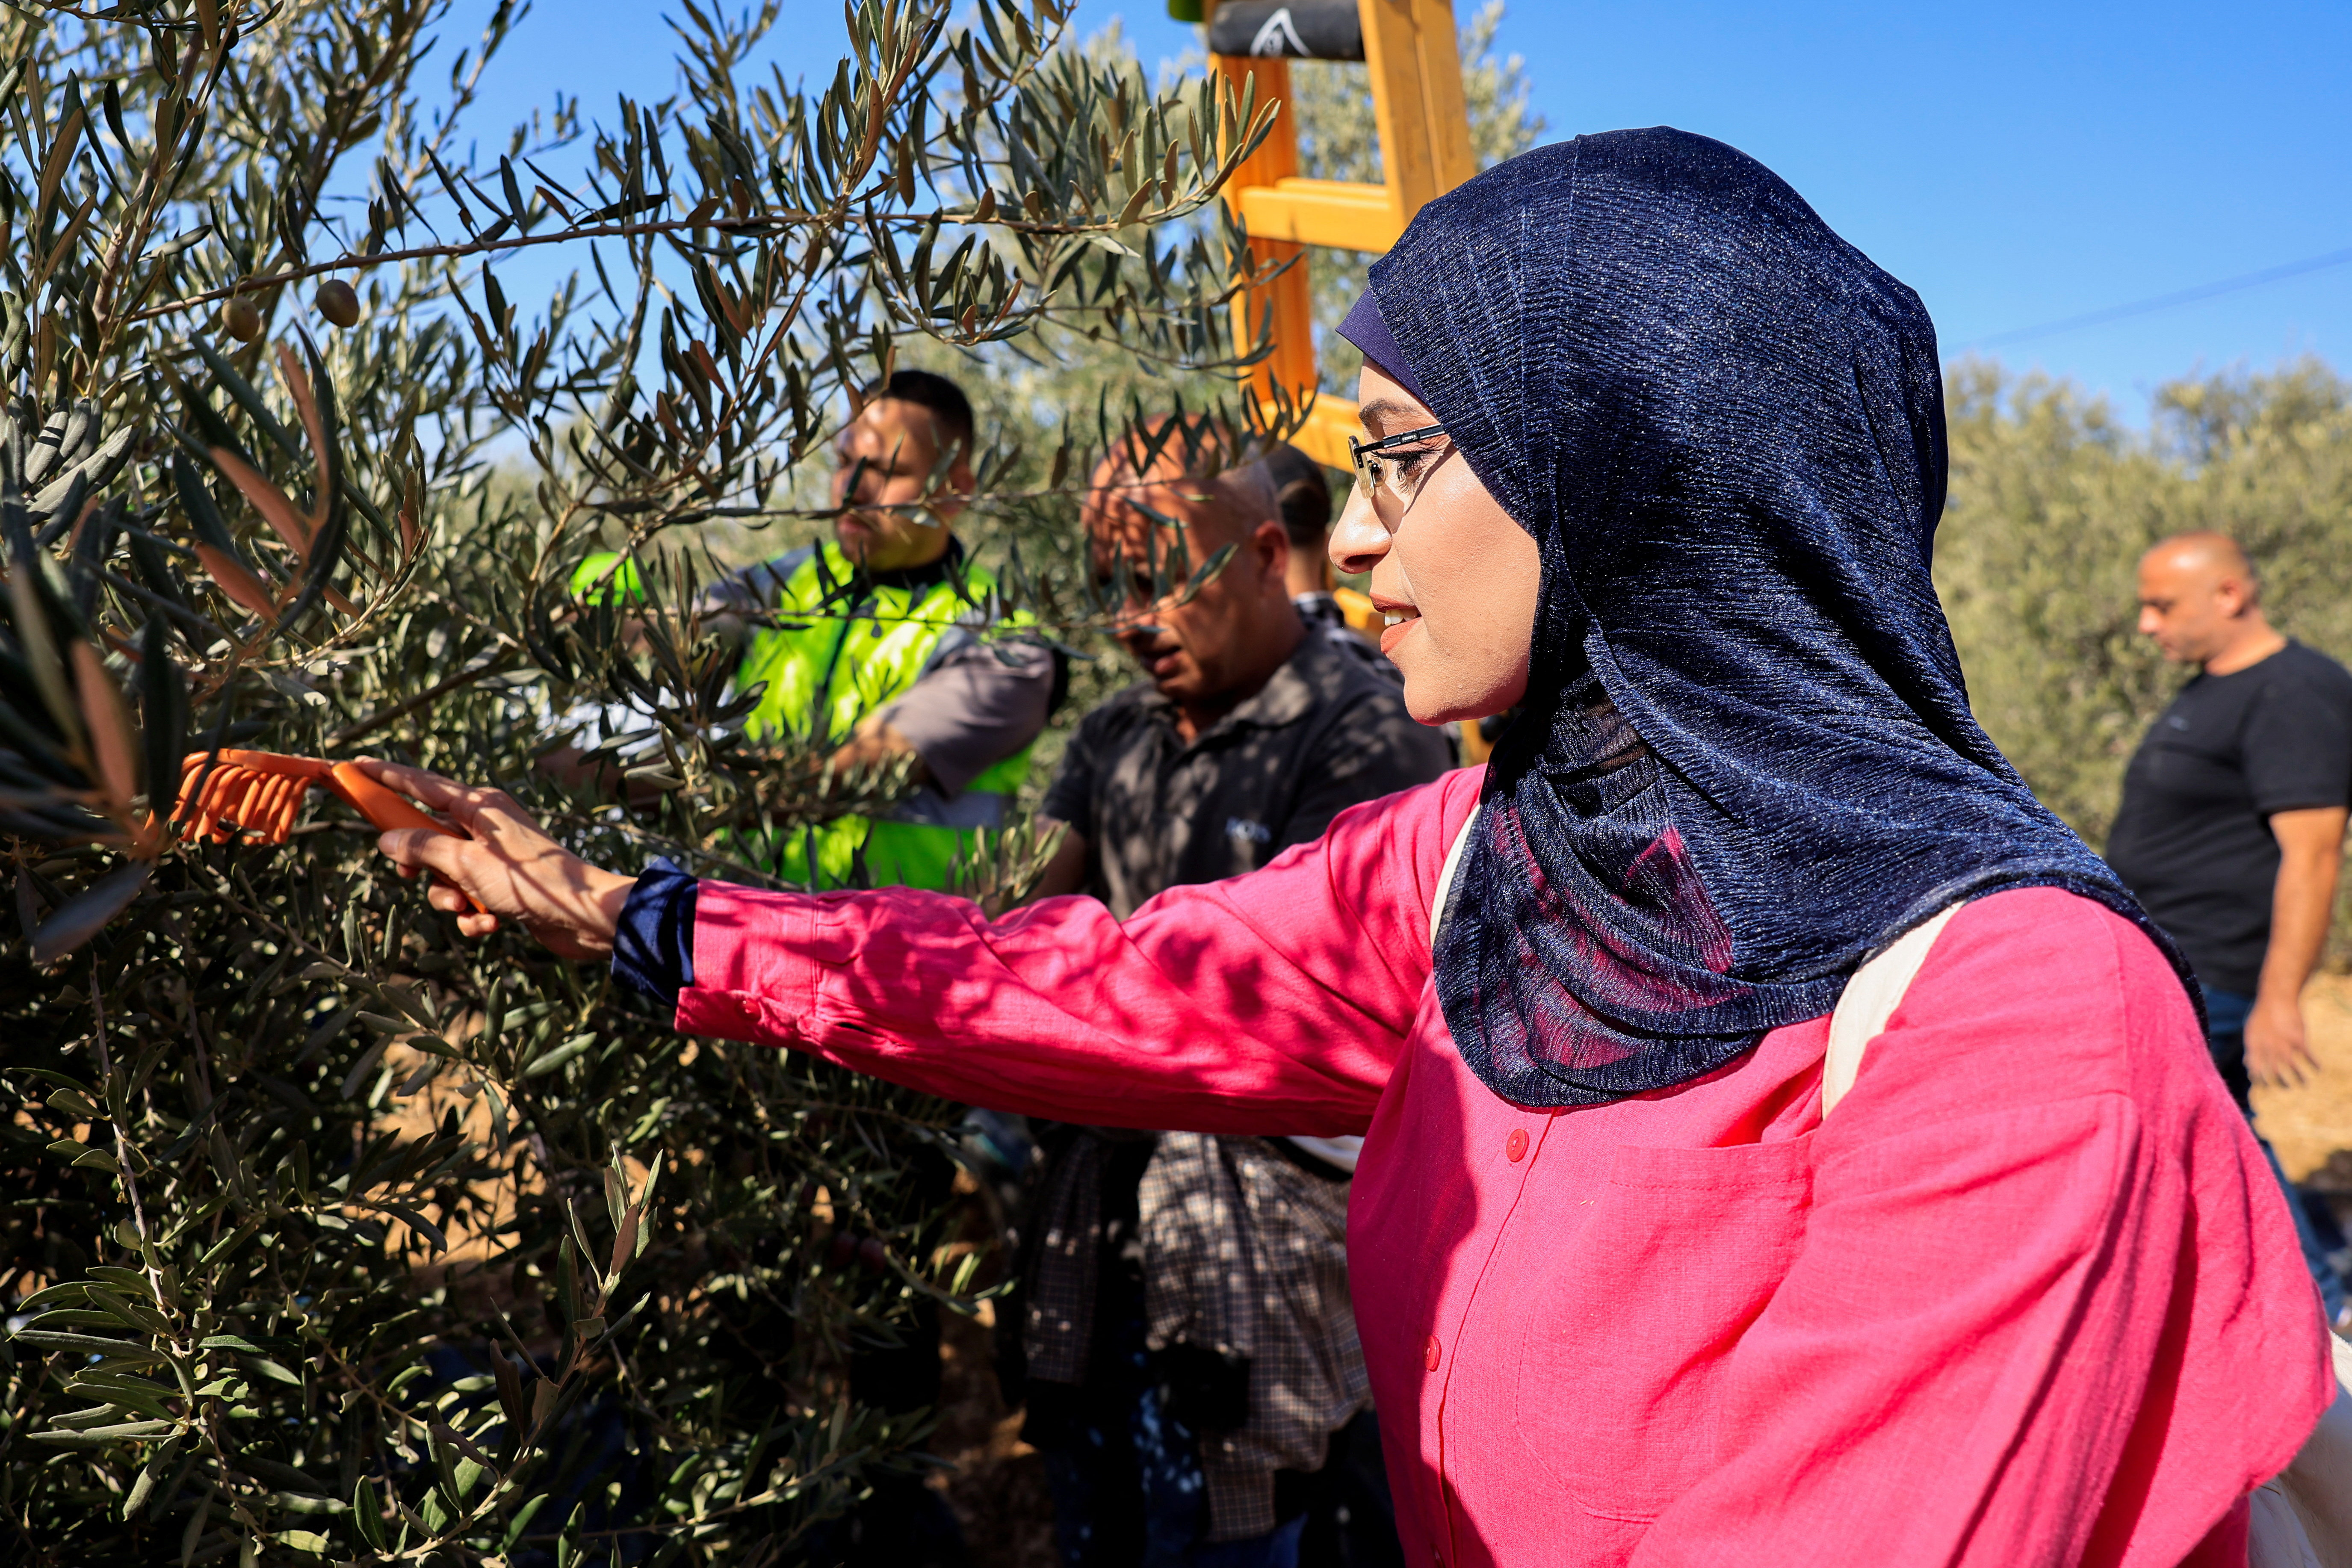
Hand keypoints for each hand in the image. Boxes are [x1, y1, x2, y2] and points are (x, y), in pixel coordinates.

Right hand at [355, 760, 634, 961]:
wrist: (583, 916)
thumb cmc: (531, 881)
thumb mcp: (466, 863)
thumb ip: (422, 849)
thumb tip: (387, 840)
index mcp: (478, 806)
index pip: (420, 784)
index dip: (385, 776)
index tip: (354, 766)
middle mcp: (486, 826)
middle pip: (427, 836)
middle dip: (418, 865)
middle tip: (408, 877)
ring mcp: (495, 857)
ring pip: (445, 875)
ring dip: (448, 898)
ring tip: (469, 906)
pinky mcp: (504, 888)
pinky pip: (469, 900)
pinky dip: (473, 915)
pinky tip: (490, 923)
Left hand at [2246, 991, 2320, 1089]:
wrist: (2276, 998)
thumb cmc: (2262, 1016)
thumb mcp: (2251, 1032)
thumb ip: (2251, 1049)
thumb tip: (2247, 1065)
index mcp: (2254, 1046)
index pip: (2255, 1070)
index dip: (2260, 1081)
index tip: (2266, 1086)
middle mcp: (2268, 1047)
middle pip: (2274, 1073)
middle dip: (2281, 1084)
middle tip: (2286, 1088)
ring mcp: (2283, 1043)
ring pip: (2292, 1067)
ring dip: (2299, 1078)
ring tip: (2304, 1083)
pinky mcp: (2298, 1037)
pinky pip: (2308, 1055)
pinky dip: (2314, 1063)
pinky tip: (2318, 1068)